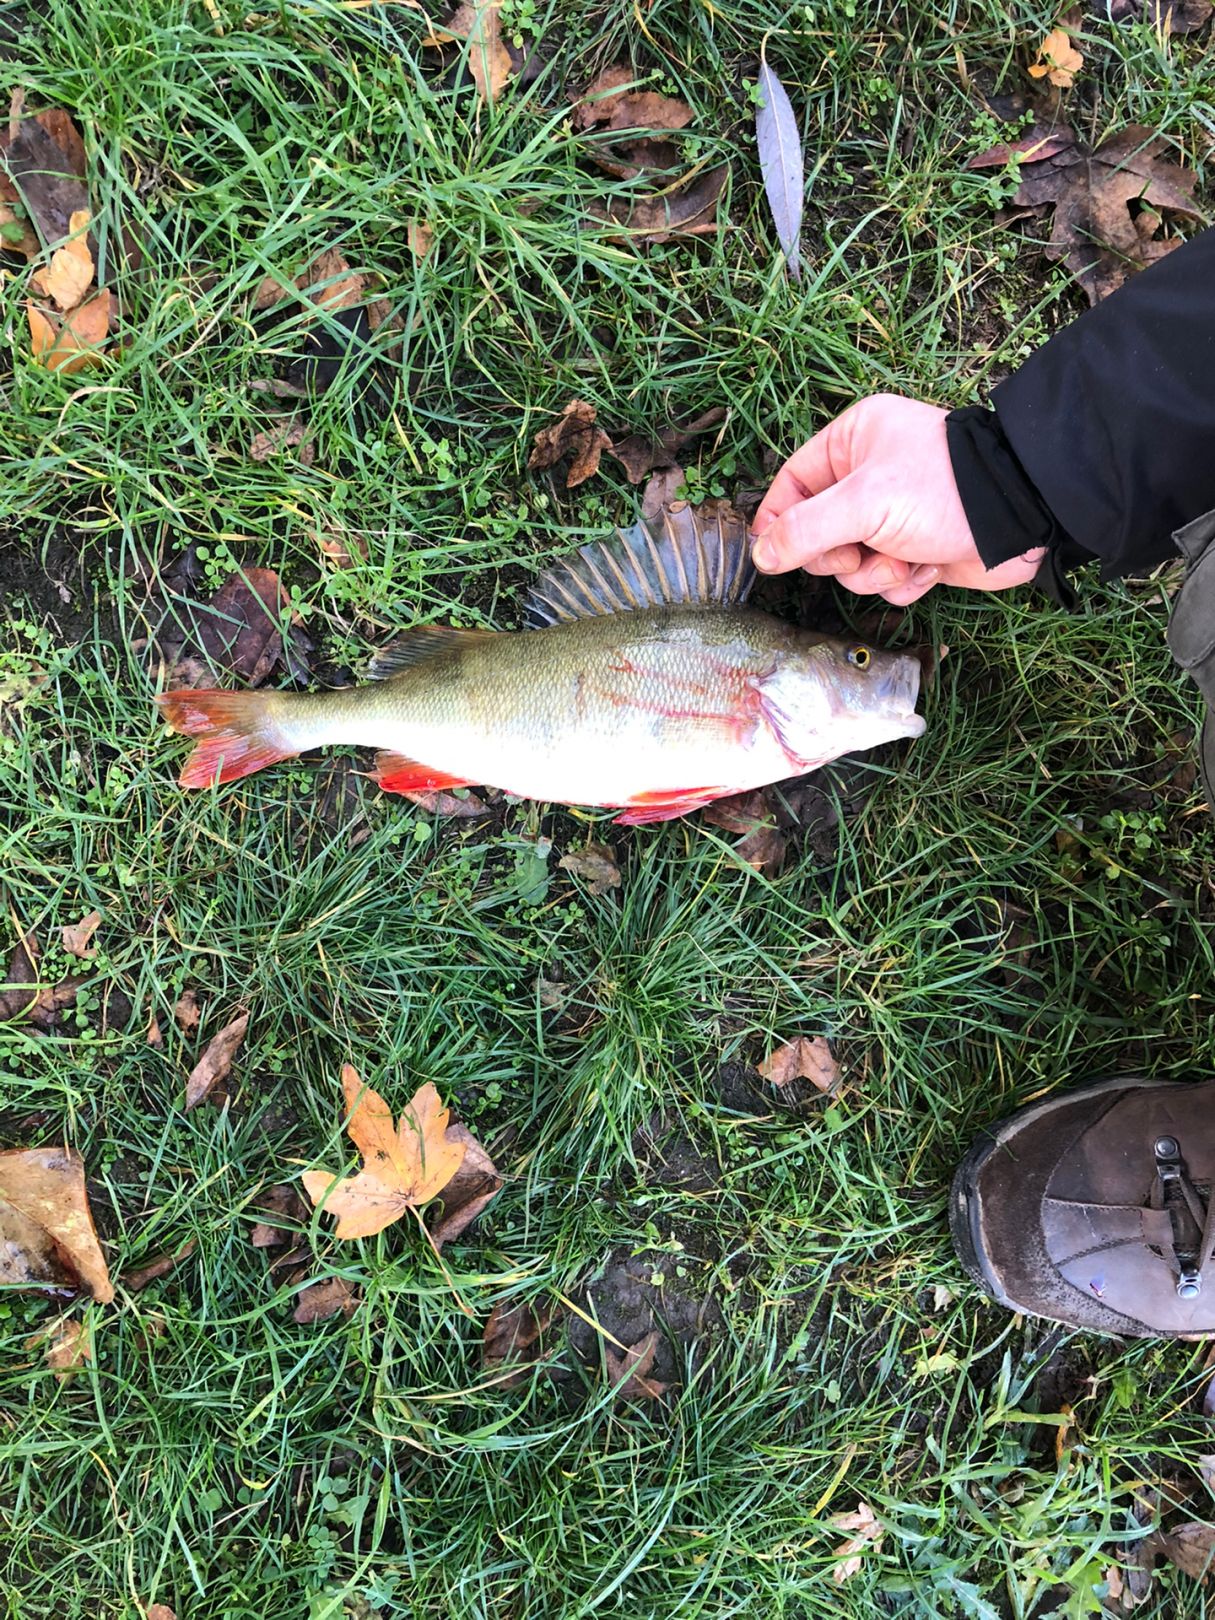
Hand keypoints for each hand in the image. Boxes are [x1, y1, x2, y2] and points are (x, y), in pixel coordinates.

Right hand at [751, 395, 1044, 605]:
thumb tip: (761, 554)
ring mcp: (893, 516)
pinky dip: (902, 583)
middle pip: (816, 533)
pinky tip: (928, 567)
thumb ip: (805, 530)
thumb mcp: (864, 503)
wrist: (1020, 520)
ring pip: (851, 564)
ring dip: (875, 573)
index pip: (791, 484)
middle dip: (839, 555)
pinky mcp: (915, 550)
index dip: (779, 522)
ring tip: (905, 560)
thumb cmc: (944, 491)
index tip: (772, 555)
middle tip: (860, 552)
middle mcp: (869, 476)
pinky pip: (884, 580)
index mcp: (853, 441)